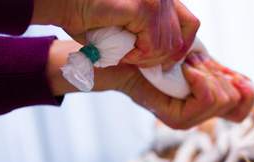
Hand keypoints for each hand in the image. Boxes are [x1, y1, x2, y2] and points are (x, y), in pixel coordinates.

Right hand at [34, 0, 199, 67]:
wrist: (63, 2)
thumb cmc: (88, 14)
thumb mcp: (130, 27)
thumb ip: (151, 36)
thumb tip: (169, 59)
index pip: (190, 25)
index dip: (180, 49)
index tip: (163, 62)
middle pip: (179, 39)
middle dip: (159, 58)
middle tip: (135, 61)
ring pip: (167, 46)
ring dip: (145, 59)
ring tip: (124, 55)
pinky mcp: (144, 6)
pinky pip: (153, 45)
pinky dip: (138, 56)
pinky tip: (122, 52)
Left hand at [47, 41, 253, 127]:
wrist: (117, 55)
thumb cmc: (151, 52)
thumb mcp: (194, 58)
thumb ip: (219, 72)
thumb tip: (246, 82)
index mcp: (205, 102)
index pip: (242, 110)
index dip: (249, 94)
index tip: (237, 76)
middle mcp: (197, 115)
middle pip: (236, 104)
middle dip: (223, 77)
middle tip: (195, 63)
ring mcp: (186, 120)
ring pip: (222, 102)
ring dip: (209, 76)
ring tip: (186, 64)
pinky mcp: (175, 119)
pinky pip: (206, 102)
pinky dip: (201, 81)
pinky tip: (186, 70)